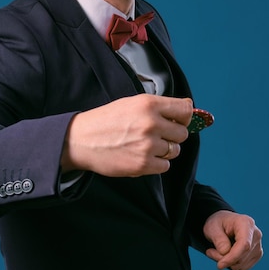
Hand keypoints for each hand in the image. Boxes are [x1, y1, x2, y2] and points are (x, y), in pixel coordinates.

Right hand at [61, 94, 192, 176]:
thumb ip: (157, 107)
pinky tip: (142, 156)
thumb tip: (187, 112)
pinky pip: (165, 166)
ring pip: (175, 150)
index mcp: (149, 104)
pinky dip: (156, 163)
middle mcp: (150, 123)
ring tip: (145, 146)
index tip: (177, 121)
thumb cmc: (105, 121)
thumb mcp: (131, 103)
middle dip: (172, 135)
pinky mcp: (142, 164)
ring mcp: (147, 145)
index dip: (184, 117)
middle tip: (156, 135)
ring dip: (164, 150)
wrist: (82, 141)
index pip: (186, 110)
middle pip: (182, 133)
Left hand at [203, 210, 262, 269]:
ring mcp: (258, 245)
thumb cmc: (218, 223)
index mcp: (246, 223)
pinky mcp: (256, 254)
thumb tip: (225, 252)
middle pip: (242, 256)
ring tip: (216, 251)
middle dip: (224, 259)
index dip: (232, 257)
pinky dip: (232, 265)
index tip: (219, 265)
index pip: (244, 244)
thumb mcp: (212, 227)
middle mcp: (255, 234)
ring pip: (242, 264)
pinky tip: (225, 255)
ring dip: (227, 262)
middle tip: (210, 252)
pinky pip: (243, 268)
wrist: (223, 223)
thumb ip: (218, 239)